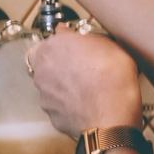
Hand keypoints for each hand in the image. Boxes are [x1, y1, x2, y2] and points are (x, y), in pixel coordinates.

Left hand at [27, 27, 142, 135]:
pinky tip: (85, 104)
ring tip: (86, 88)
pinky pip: (58, 106)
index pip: (51, 39)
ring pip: (49, 86)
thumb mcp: (108, 44)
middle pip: (45, 63)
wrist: (111, 116)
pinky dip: (68, 105)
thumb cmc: (111, 77)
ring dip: (62, 85)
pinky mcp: (51, 116)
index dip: (65, 44)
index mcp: (51, 46)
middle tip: (80, 67)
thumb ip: (87, 38)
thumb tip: (82, 37)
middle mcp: (41, 70)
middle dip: (59, 64)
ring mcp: (44, 95)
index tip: (77, 47)